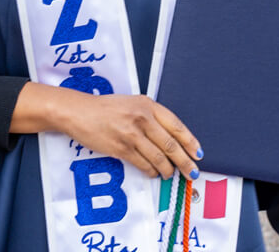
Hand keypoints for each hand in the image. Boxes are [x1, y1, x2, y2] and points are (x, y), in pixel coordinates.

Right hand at [57, 91, 202, 179]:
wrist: (80, 112)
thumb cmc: (106, 108)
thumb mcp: (133, 103)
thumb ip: (151, 116)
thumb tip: (171, 139)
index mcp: (148, 105)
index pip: (176, 126)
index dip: (190, 142)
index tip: (198, 153)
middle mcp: (142, 118)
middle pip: (171, 145)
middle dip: (185, 161)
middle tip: (193, 172)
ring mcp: (131, 134)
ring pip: (158, 158)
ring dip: (168, 170)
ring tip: (171, 174)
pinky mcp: (121, 148)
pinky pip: (142, 164)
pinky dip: (151, 171)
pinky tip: (154, 173)